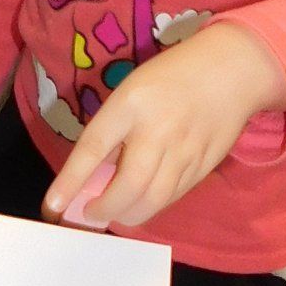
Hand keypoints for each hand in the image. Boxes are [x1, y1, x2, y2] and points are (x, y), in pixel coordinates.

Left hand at [42, 23, 285, 229]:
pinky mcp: (205, 165)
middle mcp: (158, 130)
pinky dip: (152, 206)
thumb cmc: (171, 78)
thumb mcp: (131, 92)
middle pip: (128, 186)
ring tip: (114, 213)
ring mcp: (185, 150)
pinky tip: (142, 203)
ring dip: (127, 215)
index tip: (53, 207)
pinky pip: (173, 196)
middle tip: (90, 213)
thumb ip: (113, 130)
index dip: (70, 182)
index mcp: (131, 104)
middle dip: (104, 210)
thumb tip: (91, 177)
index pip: (93, 149)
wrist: (232, 69)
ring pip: (152, 200)